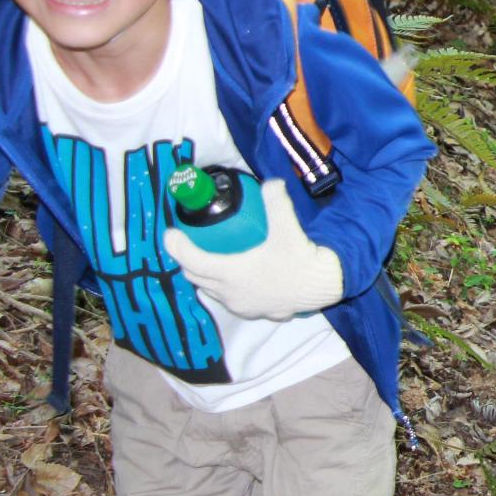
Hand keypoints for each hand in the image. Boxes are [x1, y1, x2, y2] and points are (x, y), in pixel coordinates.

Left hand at [164, 179, 342, 320]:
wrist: (326, 286)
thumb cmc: (301, 259)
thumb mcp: (288, 228)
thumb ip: (277, 202)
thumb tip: (271, 183)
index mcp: (230, 272)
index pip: (191, 260)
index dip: (176, 246)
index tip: (170, 234)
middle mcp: (230, 293)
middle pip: (196, 277)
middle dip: (188, 260)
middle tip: (190, 243)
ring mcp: (242, 305)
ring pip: (212, 291)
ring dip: (206, 277)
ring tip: (210, 260)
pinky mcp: (256, 312)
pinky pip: (230, 300)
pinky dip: (225, 288)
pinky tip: (237, 280)